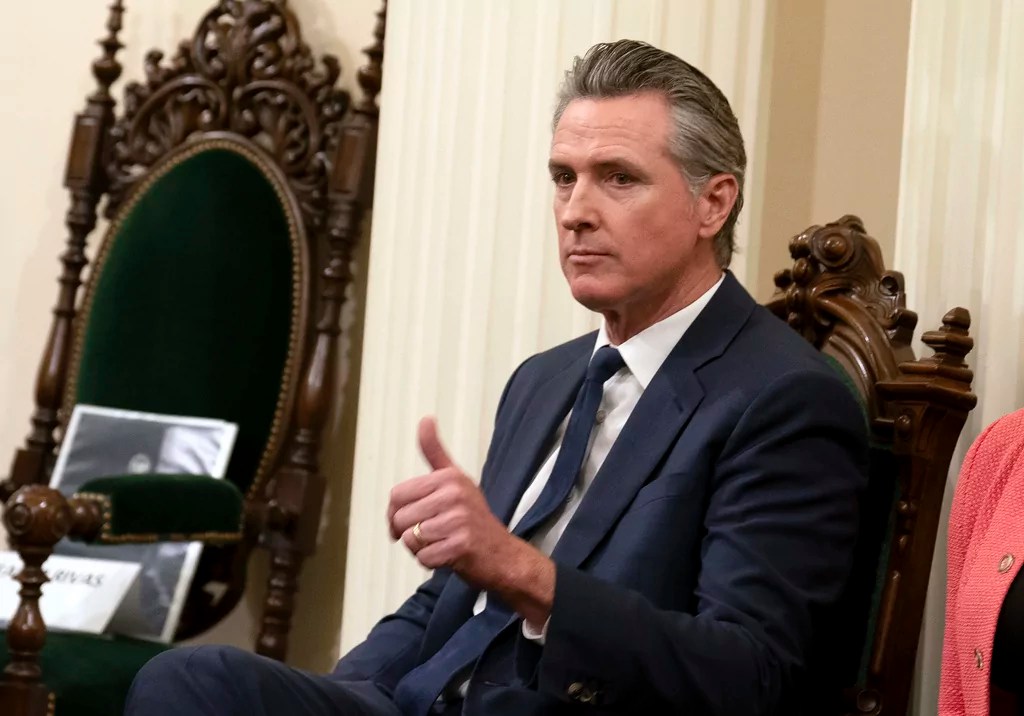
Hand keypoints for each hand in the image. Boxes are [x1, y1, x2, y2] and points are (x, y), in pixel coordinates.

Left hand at [387, 417, 554, 624]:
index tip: (411, 520)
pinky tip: (449, 555)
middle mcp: (454, 494)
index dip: (396, 513)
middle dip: (408, 533)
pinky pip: (423, 558)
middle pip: (400, 519)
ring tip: (443, 543)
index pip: (396, 496)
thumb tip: (425, 418)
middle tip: (432, 535)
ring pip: (410, 539)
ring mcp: (459, 520)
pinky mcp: (461, 546)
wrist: (503, 555)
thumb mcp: (456, 480)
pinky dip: (431, 562)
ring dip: (421, 548)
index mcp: (449, 477)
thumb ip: (435, 452)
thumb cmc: (474, 518)